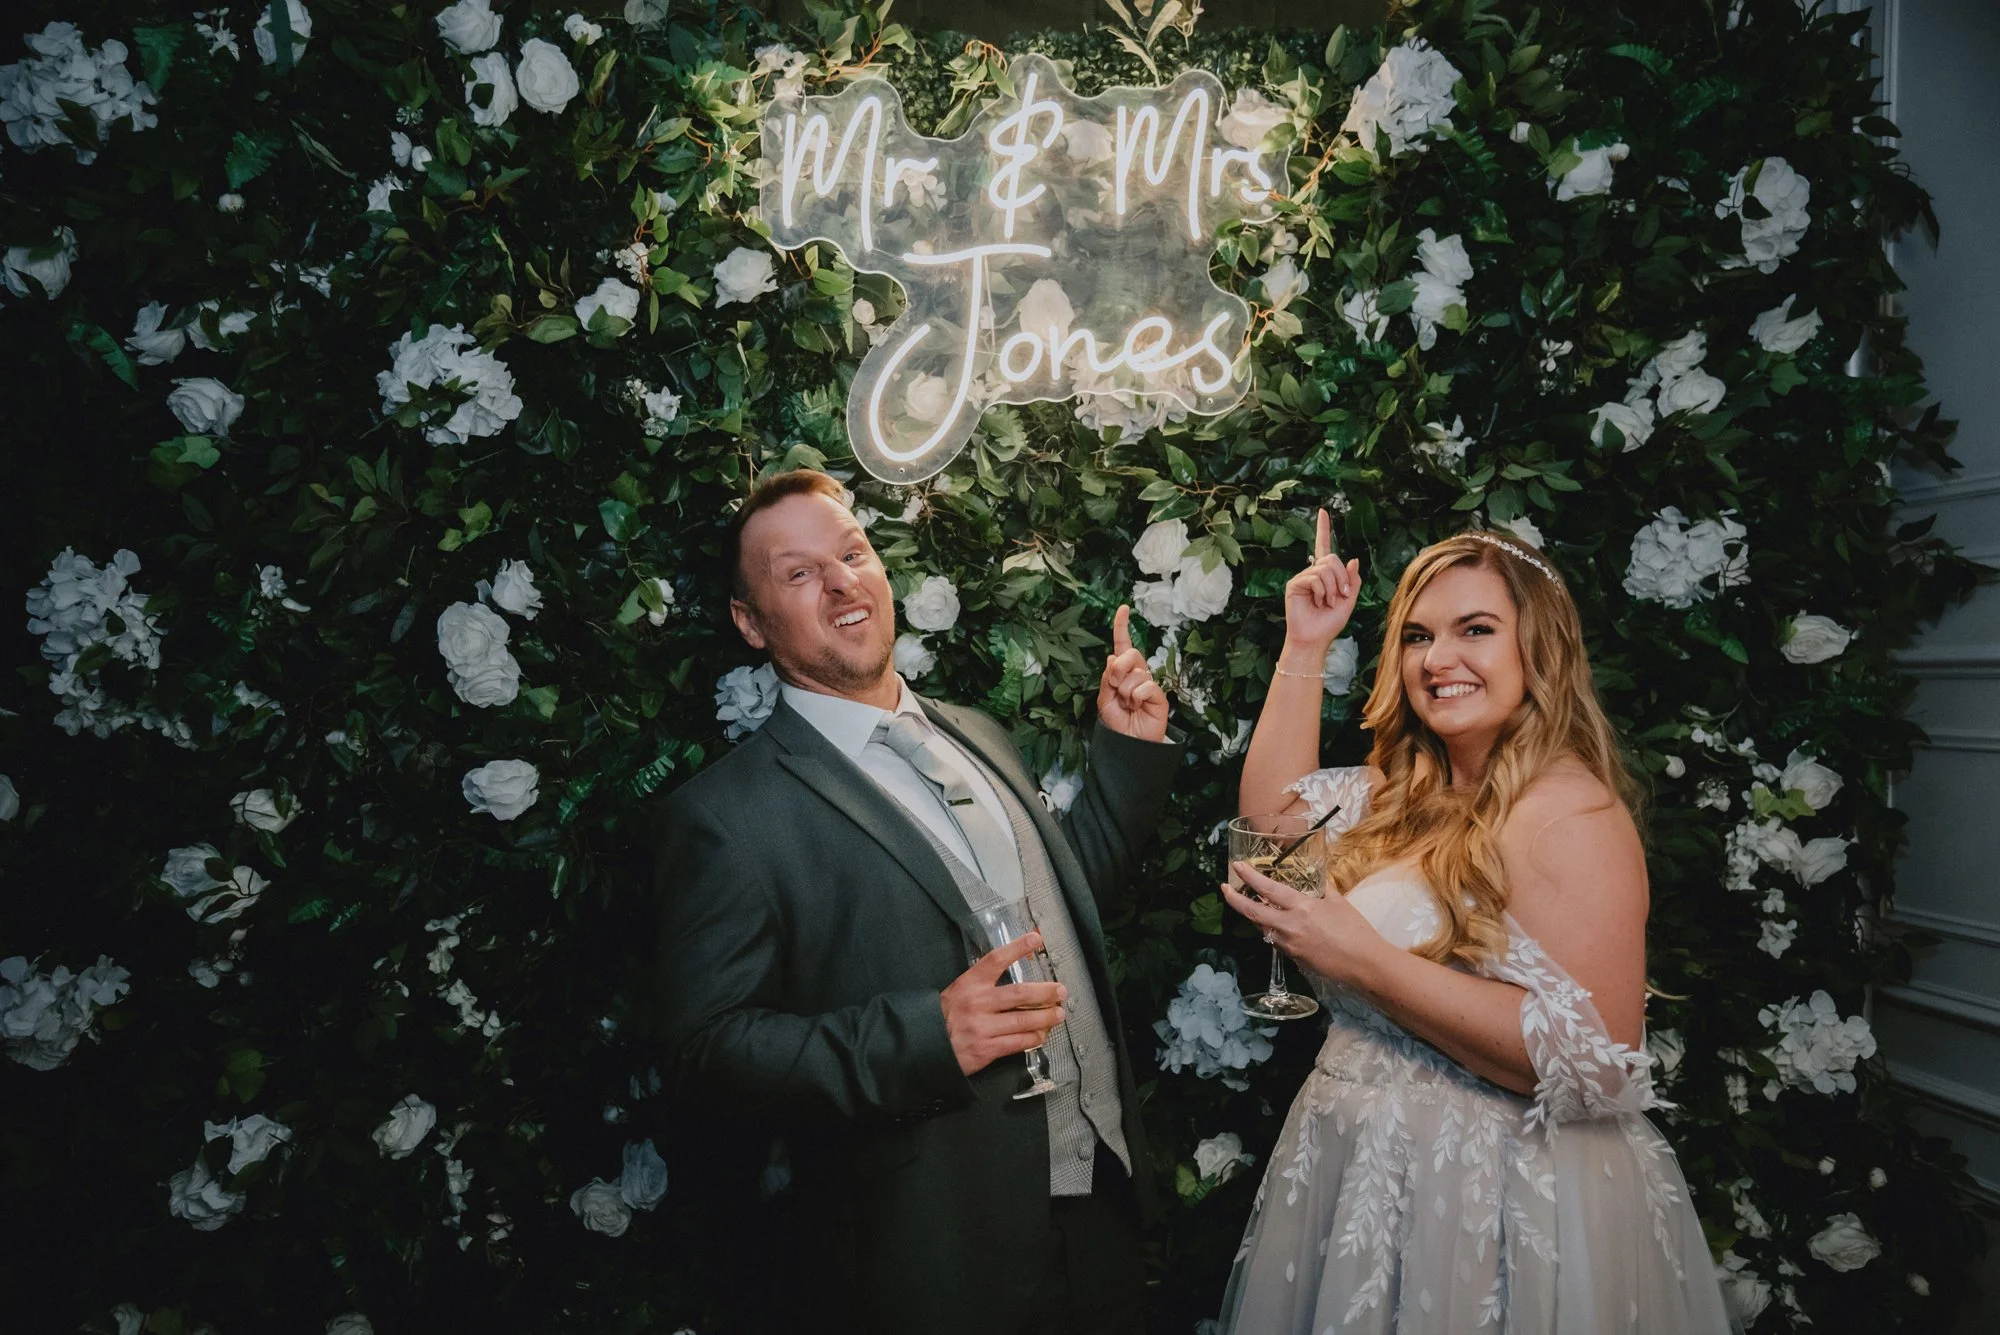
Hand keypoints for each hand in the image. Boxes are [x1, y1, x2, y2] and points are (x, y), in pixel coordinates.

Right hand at [939, 932, 1067, 1076]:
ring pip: (1023, 1021)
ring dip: (1045, 1017)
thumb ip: (982, 983)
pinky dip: (1033, 1038)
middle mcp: (977, 1003)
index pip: (996, 960)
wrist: (925, 1046)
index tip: (1036, 939)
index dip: (1017, 948)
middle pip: (1019, 994)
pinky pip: (1017, 1042)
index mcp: (969, 984)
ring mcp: (982, 1027)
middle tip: (1060, 991)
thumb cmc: (944, 1017)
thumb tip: (1014, 970)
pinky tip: (1042, 1034)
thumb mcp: (958, 991)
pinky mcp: (987, 1049)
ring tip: (1058, 1014)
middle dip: (1045, 992)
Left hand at [1096, 604, 1169, 741]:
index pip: (1123, 645)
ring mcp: (1149, 683)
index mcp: (1123, 671)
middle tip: (1116, 688)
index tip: (1123, 608)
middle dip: (1118, 669)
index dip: (1122, 627)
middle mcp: (1138, 673)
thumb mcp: (1104, 697)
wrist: (1127, 742)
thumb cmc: (1116, 721)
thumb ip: (1108, 677)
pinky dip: (1137, 698)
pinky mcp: (1159, 695)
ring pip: (1136, 674)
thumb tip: (1113, 656)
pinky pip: (1145, 687)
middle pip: (1130, 655)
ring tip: (1128, 705)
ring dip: (1126, 692)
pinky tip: (1138, 707)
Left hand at [1221, 859, 1388, 988]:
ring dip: (1254, 915)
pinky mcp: (1293, 959)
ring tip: (1249, 903)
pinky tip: (1276, 924)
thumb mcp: (1338, 902)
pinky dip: (1272, 930)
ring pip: (1262, 927)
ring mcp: (1289, 945)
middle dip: (1234, 899)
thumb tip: (1313, 879)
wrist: (1364, 964)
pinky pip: (1276, 941)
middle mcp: (1289, 926)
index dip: (1250, 877)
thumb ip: (1322, 889)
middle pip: (1253, 912)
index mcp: (1301, 907)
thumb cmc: (1355, 930)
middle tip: (1225, 888)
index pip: (1268, 889)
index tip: (1237, 867)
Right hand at [1282, 508, 1361, 653]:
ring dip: (1333, 588)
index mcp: (1325, 574)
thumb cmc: (1330, 623)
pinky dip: (1322, 591)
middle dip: (1342, 578)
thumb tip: (1353, 559)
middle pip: (1332, 558)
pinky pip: (1314, 578)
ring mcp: (1303, 577)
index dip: (1323, 529)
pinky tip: (1318, 603)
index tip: (1323, 512)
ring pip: (1325, 568)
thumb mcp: (1349, 600)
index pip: (1324, 547)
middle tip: (1340, 596)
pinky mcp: (1295, 584)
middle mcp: (1313, 572)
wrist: (1315, 639)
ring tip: (1327, 603)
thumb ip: (1353, 580)